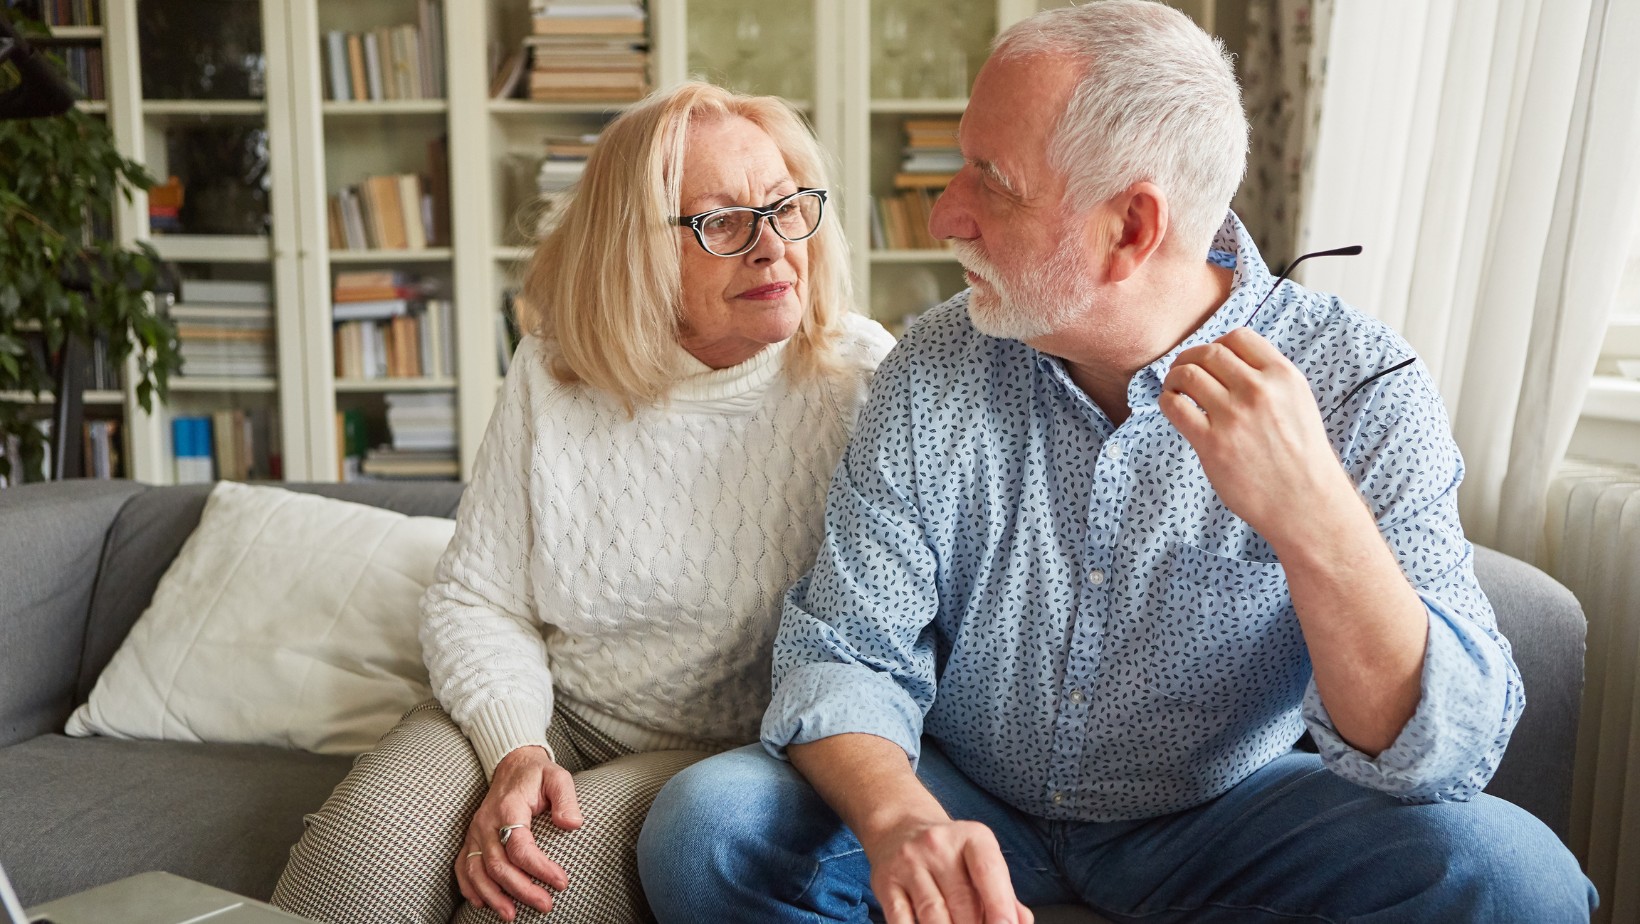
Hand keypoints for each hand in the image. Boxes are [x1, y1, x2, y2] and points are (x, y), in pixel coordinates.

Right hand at [456, 745, 582, 921]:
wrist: (512, 765)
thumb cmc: (537, 775)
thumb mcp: (558, 777)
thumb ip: (566, 798)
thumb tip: (572, 824)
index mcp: (508, 807)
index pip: (520, 846)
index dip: (540, 868)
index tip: (561, 882)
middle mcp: (487, 823)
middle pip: (498, 865)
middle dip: (521, 890)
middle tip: (545, 904)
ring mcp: (475, 832)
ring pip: (476, 871)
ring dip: (493, 896)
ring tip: (511, 915)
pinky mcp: (471, 838)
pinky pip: (463, 866)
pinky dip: (469, 887)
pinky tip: (483, 903)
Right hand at [864, 818, 1032, 923]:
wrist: (899, 827)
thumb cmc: (949, 852)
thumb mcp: (980, 859)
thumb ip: (1003, 892)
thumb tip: (1022, 921)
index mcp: (971, 837)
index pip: (988, 871)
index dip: (1000, 905)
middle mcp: (938, 845)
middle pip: (962, 901)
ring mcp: (909, 863)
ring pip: (933, 914)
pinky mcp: (886, 883)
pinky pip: (901, 921)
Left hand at [1158, 327, 1358, 545]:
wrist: (1305, 502)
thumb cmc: (1301, 456)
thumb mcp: (1298, 403)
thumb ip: (1269, 379)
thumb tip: (1229, 362)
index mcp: (1283, 376)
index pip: (1238, 337)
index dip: (1217, 344)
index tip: (1210, 359)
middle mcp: (1259, 391)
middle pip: (1209, 353)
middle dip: (1190, 358)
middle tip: (1183, 371)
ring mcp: (1234, 416)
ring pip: (1188, 375)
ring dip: (1174, 377)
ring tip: (1174, 388)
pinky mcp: (1212, 443)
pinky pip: (1175, 406)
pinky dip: (1167, 400)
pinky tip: (1173, 407)